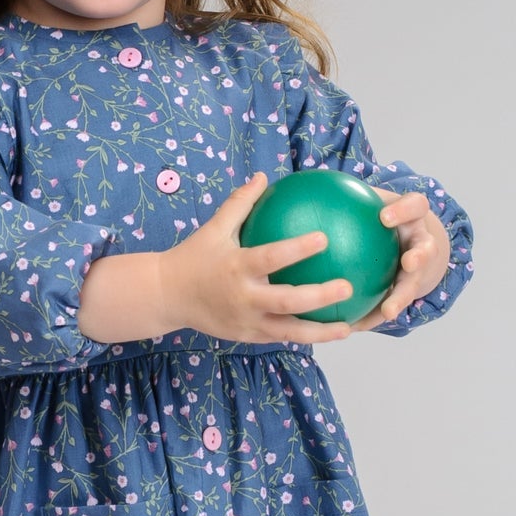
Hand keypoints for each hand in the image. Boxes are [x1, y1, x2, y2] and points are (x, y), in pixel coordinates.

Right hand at [157, 172, 356, 345]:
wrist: (166, 296)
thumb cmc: (194, 257)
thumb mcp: (213, 228)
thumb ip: (240, 204)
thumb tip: (263, 177)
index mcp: (237, 267)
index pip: (271, 257)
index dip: (298, 249)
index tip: (324, 238)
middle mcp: (244, 298)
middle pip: (287, 301)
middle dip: (319, 296)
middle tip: (347, 287)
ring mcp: (247, 322)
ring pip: (289, 331)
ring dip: (321, 331)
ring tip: (349, 328)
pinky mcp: (248, 337)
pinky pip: (281, 338)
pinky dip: (306, 337)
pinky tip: (331, 332)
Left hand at [348, 187, 452, 330]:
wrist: (409, 242)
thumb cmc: (381, 216)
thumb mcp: (370, 201)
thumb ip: (346, 195)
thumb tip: (302, 186)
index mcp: (412, 216)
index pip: (415, 206)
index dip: (403, 211)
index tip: (385, 217)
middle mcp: (420, 242)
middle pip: (426, 250)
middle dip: (419, 257)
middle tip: (408, 263)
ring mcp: (418, 269)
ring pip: (413, 284)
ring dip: (402, 297)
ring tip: (388, 312)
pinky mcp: (408, 290)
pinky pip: (393, 304)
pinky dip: (376, 316)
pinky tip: (354, 326)